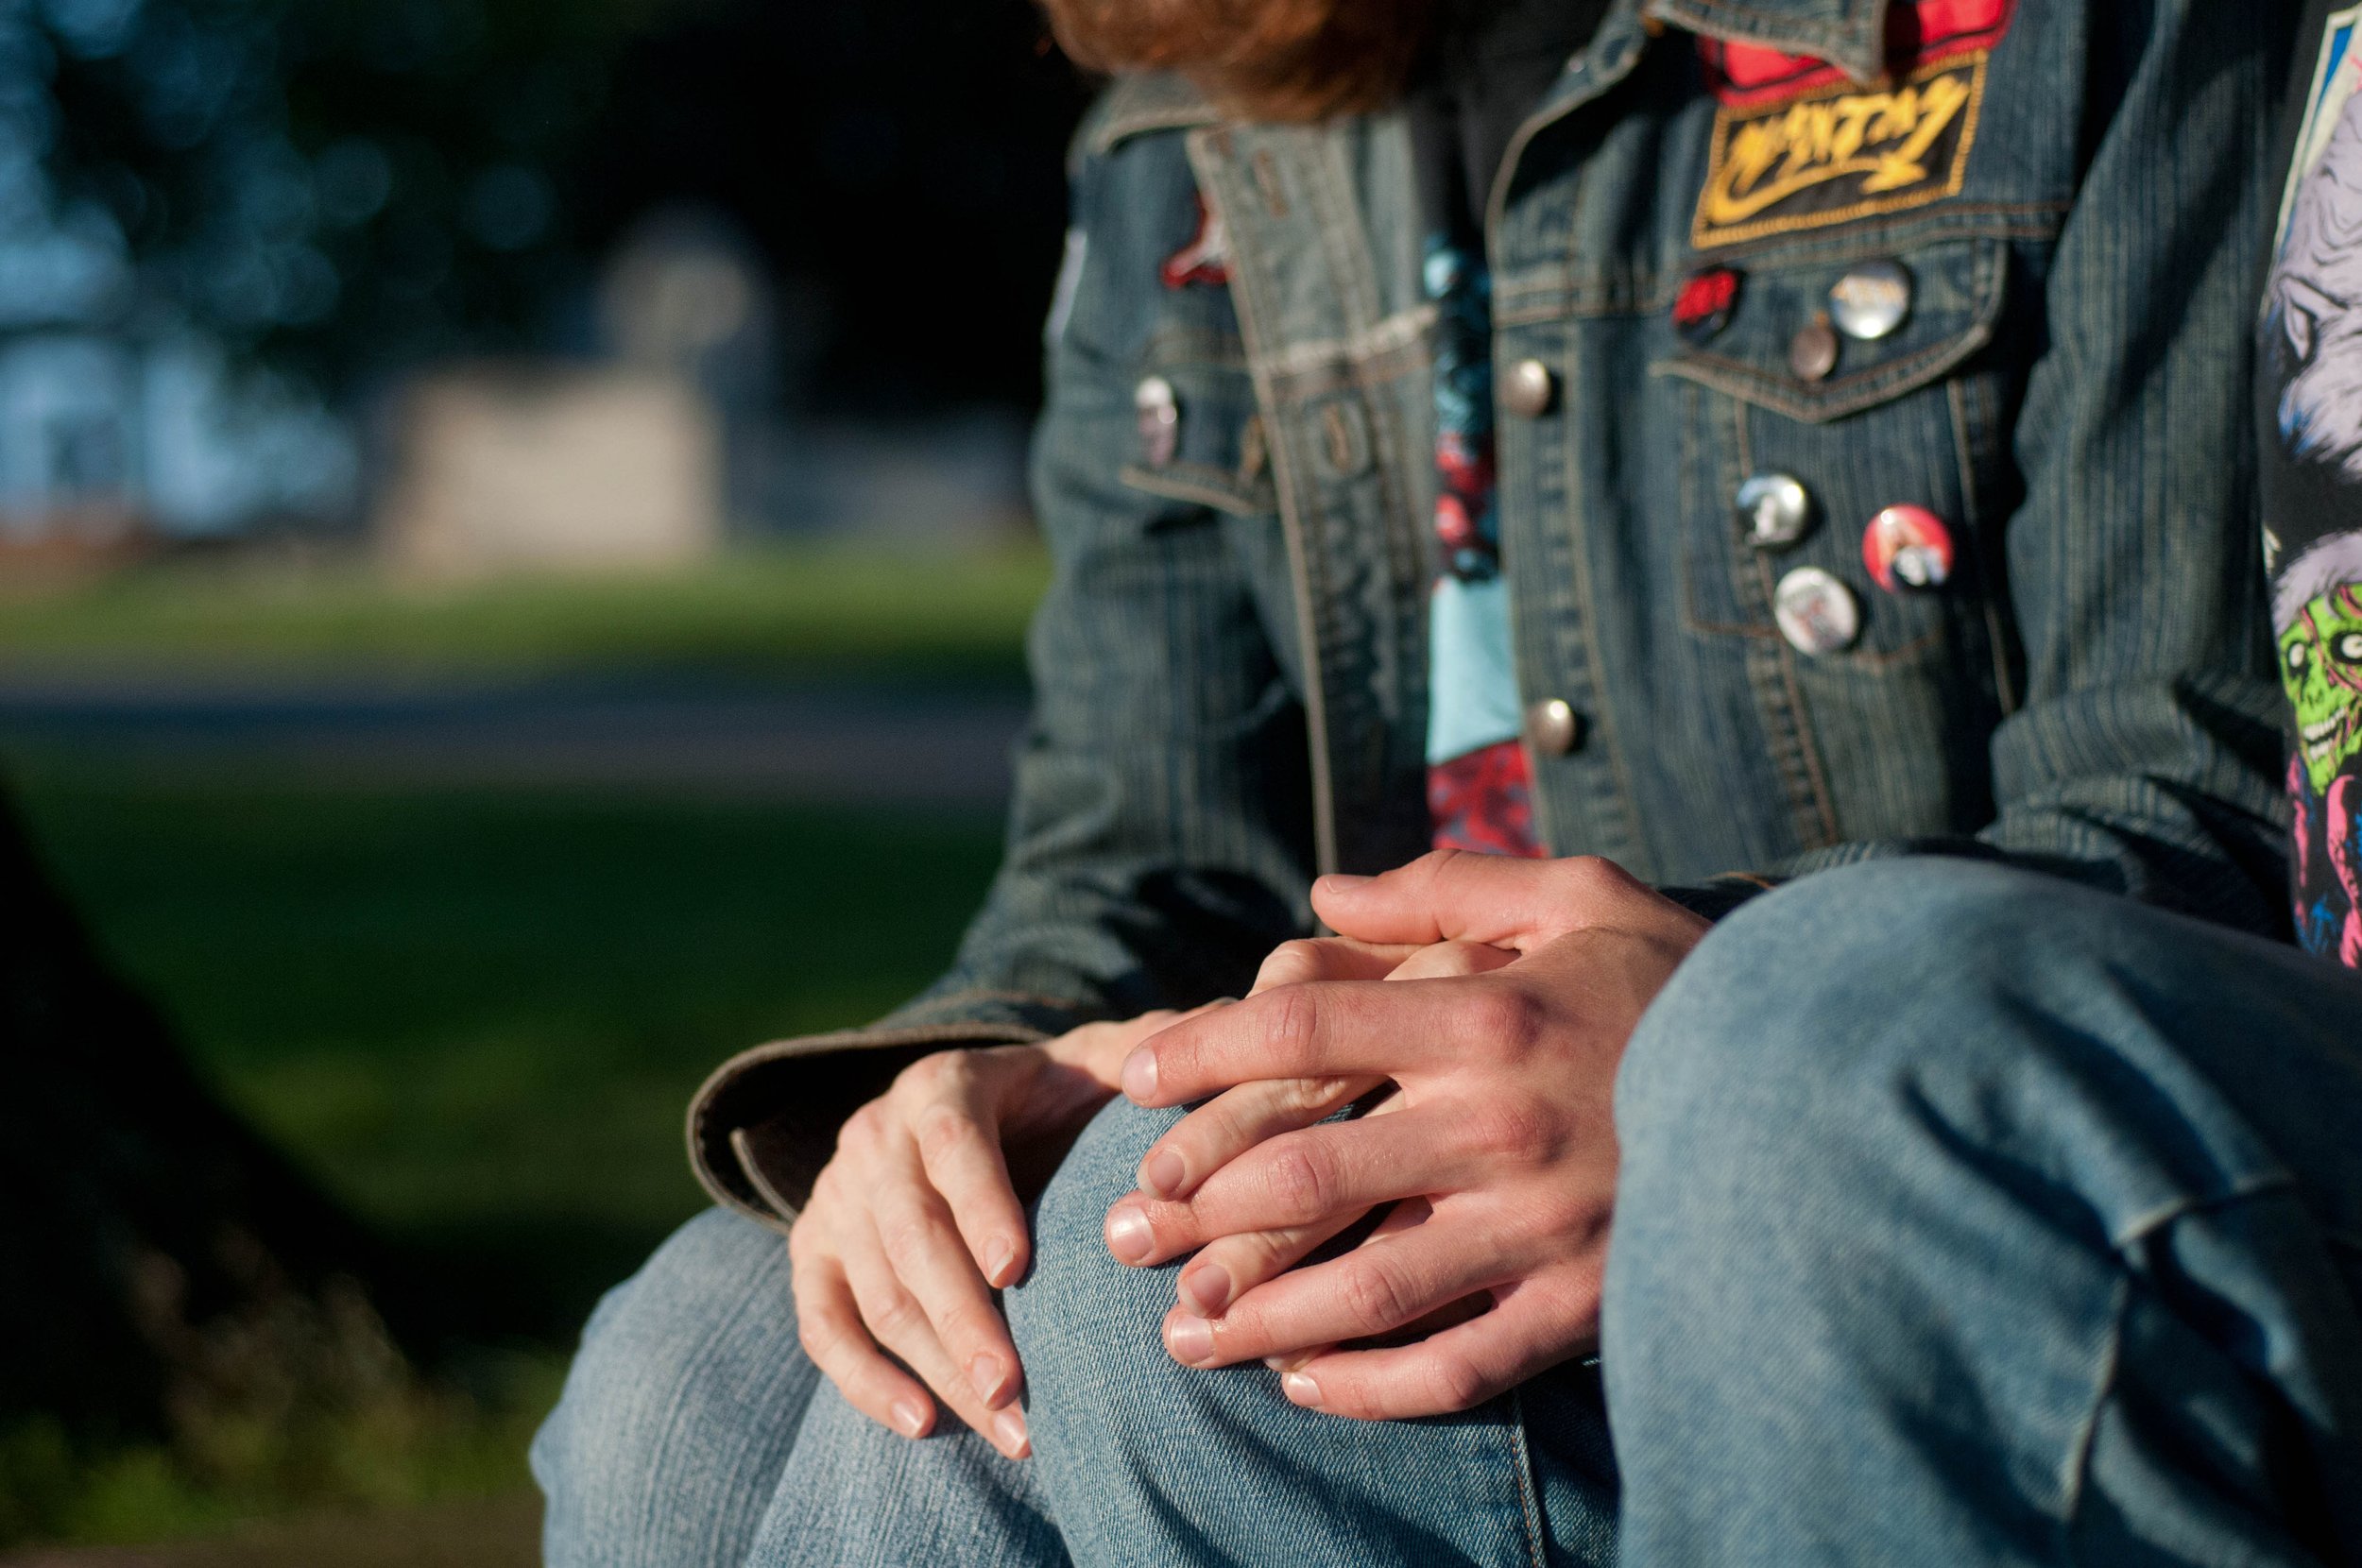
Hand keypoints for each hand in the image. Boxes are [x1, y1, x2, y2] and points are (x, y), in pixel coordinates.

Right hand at [789, 1014, 1175, 1456]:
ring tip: (1009, 1426)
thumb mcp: (1099, 1062)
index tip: (1018, 1269)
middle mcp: (876, 1135)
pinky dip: (864, 1379)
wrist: (959, 1118)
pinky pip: (823, 1324)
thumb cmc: (1055, 1100)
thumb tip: (1222, 1029)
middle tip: (1018, 1388)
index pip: (952, 1142)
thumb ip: (1154, 1053)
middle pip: (907, 1232)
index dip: (980, 1204)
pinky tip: (923, 1425)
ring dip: (936, 1364)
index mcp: (944, 1085)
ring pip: (873, 1289)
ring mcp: (837, 1197)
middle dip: (961, 1315)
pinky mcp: (813, 1253)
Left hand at [1107, 852, 1707, 1419]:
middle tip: (1121, 1227)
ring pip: (1361, 1289)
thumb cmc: (1690, 980)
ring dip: (1253, 1316)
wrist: (1835, 1087)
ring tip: (1179, 1335)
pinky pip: (1455, 1367)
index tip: (1135, 1076)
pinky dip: (1369, 1388)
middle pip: (1302, 1174)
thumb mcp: (1584, 897)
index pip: (1300, 1029)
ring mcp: (1542, 1231)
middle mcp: (1500, 1128)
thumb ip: (1449, 889)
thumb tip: (1324, 893)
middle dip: (1190, 1206)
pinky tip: (1303, 1386)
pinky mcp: (1585, 1308)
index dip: (1200, 1051)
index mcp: (1490, 1017)